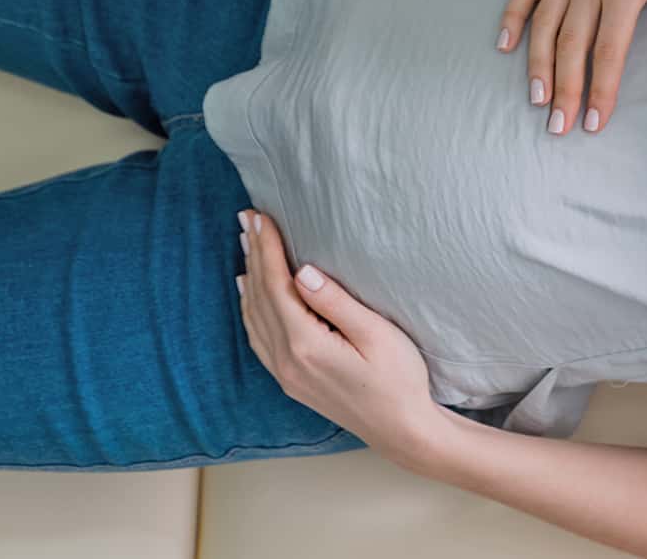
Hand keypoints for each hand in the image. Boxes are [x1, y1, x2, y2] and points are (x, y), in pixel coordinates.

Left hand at [235, 209, 445, 469]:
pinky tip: (249, 292)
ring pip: (253, 317)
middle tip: (246, 219)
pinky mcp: (291, 380)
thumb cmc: (399, 380)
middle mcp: (287, 360)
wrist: (401, 430)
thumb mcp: (376, 335)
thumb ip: (336, 303)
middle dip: (253, 254)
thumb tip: (302, 272)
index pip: (277, 285)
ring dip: (249, 277)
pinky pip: (258, 337)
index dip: (268, 248)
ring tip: (245, 244)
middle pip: (260, 297)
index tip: (261, 216)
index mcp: (306, 344)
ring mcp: (286, 373)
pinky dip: (249, 308)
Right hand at [498, 0, 646, 135]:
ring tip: (537, 98)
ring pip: (544, 23)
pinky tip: (506, 47)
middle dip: (564, 89)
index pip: (609, 50)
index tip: (594, 122)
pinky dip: (513, 18)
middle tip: (559, 127)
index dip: (601, 89)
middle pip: (571, 44)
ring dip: (537, 64)